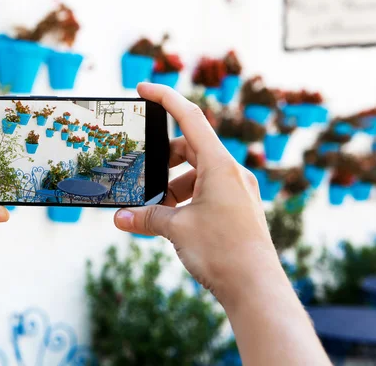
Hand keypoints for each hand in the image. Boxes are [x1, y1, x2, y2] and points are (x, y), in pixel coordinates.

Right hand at [114, 83, 329, 364]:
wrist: (256, 287)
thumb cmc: (222, 252)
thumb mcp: (177, 229)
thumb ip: (146, 218)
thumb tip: (120, 218)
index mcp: (219, 165)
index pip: (190, 117)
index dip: (165, 98)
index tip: (143, 88)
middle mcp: (232, 172)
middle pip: (191, 148)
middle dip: (163, 160)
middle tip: (142, 174)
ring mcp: (237, 189)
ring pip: (198, 172)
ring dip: (174, 185)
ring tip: (157, 208)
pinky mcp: (238, 206)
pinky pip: (208, 190)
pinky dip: (188, 197)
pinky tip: (174, 219)